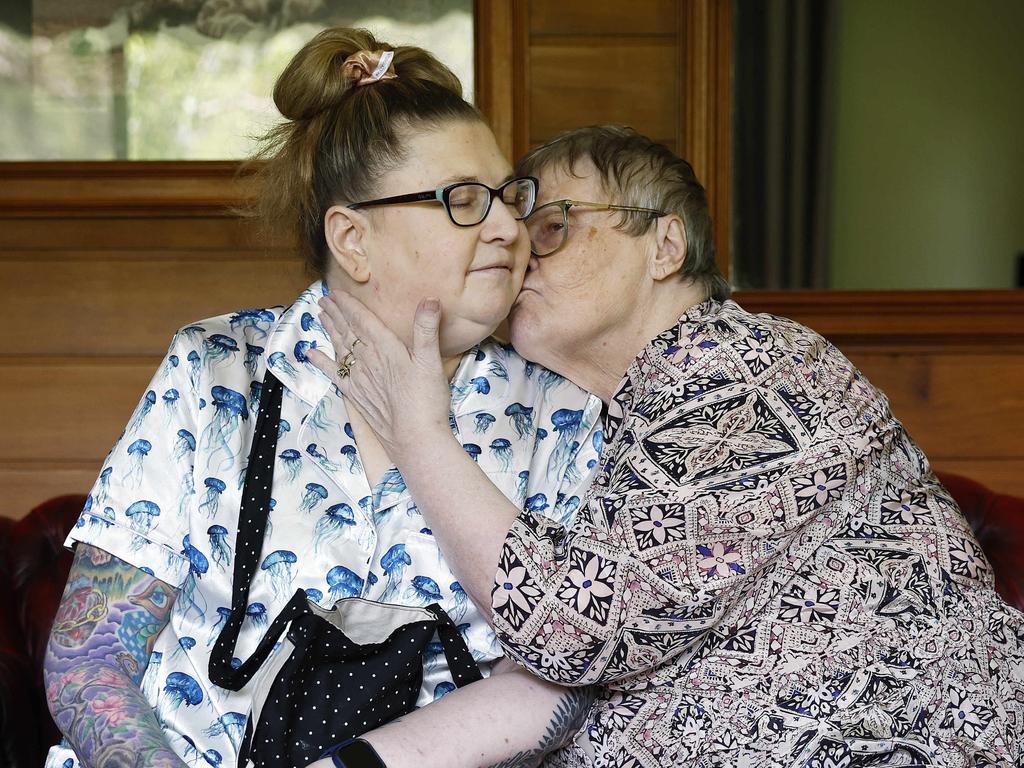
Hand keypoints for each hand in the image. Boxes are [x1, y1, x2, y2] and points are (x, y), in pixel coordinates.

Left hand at [306, 291, 450, 459]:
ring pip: (340, 349)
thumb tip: (430, 299)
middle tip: (324, 300)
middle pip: (348, 332)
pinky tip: (312, 354)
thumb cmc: (427, 401)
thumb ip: (427, 329)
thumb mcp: (431, 362)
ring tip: (321, 316)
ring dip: (330, 331)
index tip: (335, 293)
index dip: (348, 305)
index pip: (362, 320)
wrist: (415, 439)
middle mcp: (367, 361)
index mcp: (385, 348)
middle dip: (335, 314)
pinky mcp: (357, 397)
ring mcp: (359, 380)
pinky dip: (322, 362)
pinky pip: (335, 374)